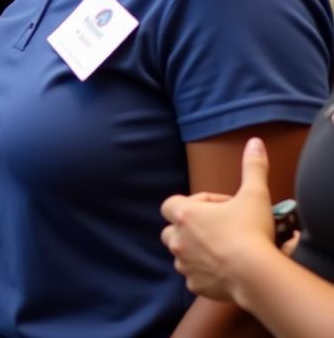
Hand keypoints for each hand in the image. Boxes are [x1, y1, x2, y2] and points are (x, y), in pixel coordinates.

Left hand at [161, 137, 277, 300]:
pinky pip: (193, 277)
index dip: (195, 203)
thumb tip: (255, 143)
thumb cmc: (250, 232)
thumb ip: (252, 167)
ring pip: (180, 254)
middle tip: (216, 229)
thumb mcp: (254, 194)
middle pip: (171, 229)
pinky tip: (222, 271)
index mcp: (184, 214)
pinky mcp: (195, 284)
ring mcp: (184, 263)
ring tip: (220, 250)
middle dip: (187, 228)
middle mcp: (177, 238)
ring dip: (194, 251)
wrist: (256, 274)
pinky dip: (203, 274)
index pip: (172, 203)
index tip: (218, 207)